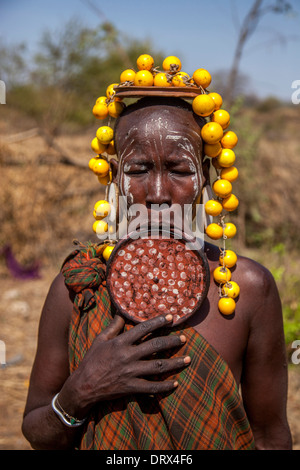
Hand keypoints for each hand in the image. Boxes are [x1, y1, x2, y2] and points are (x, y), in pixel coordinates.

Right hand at [60, 314, 189, 416]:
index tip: (170, 318)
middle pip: (154, 347)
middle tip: (183, 338)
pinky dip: (164, 386)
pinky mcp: (131, 387)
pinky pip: (151, 387)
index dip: (158, 322)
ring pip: (157, 366)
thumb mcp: (100, 340)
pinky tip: (175, 383)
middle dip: (171, 341)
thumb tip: (122, 313)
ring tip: (188, 359)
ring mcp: (130, 373)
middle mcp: (127, 356)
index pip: (143, 329)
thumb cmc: (91, 361)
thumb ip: (113, 327)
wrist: (83, 387)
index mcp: (120, 343)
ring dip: (174, 363)